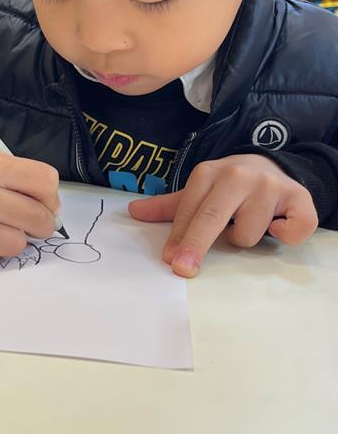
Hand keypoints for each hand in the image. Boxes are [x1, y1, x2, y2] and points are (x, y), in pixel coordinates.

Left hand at [128, 154, 317, 277]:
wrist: (273, 166)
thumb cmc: (229, 186)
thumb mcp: (200, 190)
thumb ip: (169, 206)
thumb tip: (133, 213)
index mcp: (209, 173)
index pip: (190, 209)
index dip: (179, 236)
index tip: (170, 259)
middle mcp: (239, 175)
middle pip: (214, 216)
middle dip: (197, 243)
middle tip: (183, 268)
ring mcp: (270, 186)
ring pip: (248, 234)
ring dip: (246, 237)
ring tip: (248, 222)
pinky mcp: (299, 198)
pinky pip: (292, 231)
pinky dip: (286, 235)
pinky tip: (278, 225)